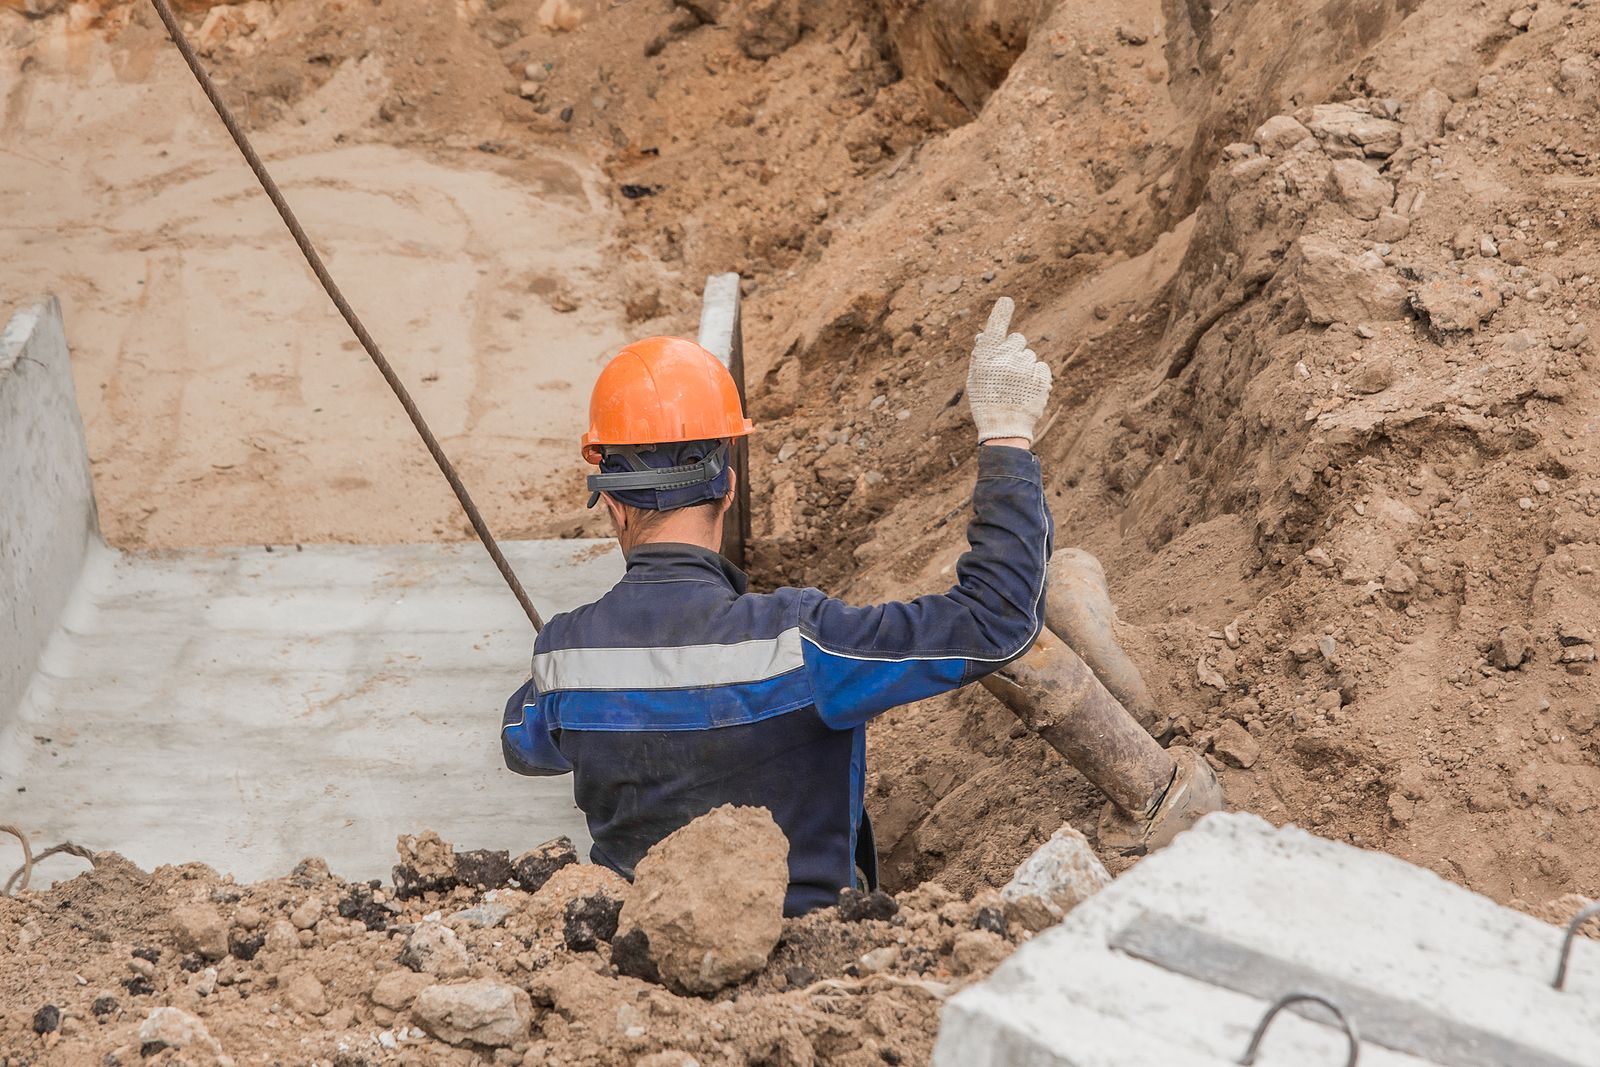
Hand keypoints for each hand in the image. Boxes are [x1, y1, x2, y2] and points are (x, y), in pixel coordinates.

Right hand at [966, 297, 1050, 443]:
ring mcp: (1024, 369)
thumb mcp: (976, 379)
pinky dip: (1037, 376)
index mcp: (986, 359)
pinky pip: (1042, 367)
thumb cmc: (986, 403)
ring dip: (1026, 366)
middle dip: (1015, 350)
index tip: (1006, 301)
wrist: (1003, 431)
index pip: (994, 330)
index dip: (1001, 314)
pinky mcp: (1040, 379)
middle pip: (1018, 340)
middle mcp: (1004, 360)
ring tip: (1017, 387)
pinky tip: (1028, 390)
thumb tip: (985, 335)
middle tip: (1009, 370)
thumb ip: (981, 355)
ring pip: (1030, 355)